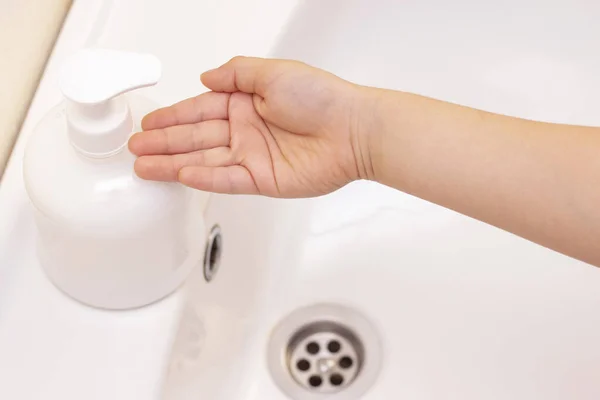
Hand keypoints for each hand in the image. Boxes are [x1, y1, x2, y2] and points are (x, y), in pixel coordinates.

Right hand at [129, 56, 371, 196]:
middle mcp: (245, 130)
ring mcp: (253, 156)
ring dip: (173, 163)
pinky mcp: (263, 179)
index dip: (172, 116)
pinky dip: (203, 178)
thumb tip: (206, 76)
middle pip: (195, 138)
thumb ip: (235, 73)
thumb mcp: (272, 71)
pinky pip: (226, 179)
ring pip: (204, 160)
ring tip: (144, 167)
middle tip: (135, 148)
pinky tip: (180, 175)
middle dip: (163, 142)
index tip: (148, 122)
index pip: (199, 110)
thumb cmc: (320, 97)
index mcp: (245, 102)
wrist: (352, 130)